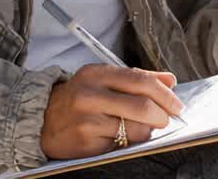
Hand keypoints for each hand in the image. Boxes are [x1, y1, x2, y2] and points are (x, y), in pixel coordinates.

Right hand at [40, 64, 183, 159]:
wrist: (40, 119)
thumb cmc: (77, 100)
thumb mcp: (103, 81)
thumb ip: (136, 78)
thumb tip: (170, 80)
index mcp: (96, 73)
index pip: (140, 80)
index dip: (164, 93)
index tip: (176, 104)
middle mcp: (90, 93)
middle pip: (142, 104)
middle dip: (163, 114)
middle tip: (168, 118)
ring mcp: (87, 118)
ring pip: (136, 128)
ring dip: (147, 130)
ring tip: (143, 128)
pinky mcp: (86, 140)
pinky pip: (122, 143)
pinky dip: (131, 141)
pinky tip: (123, 137)